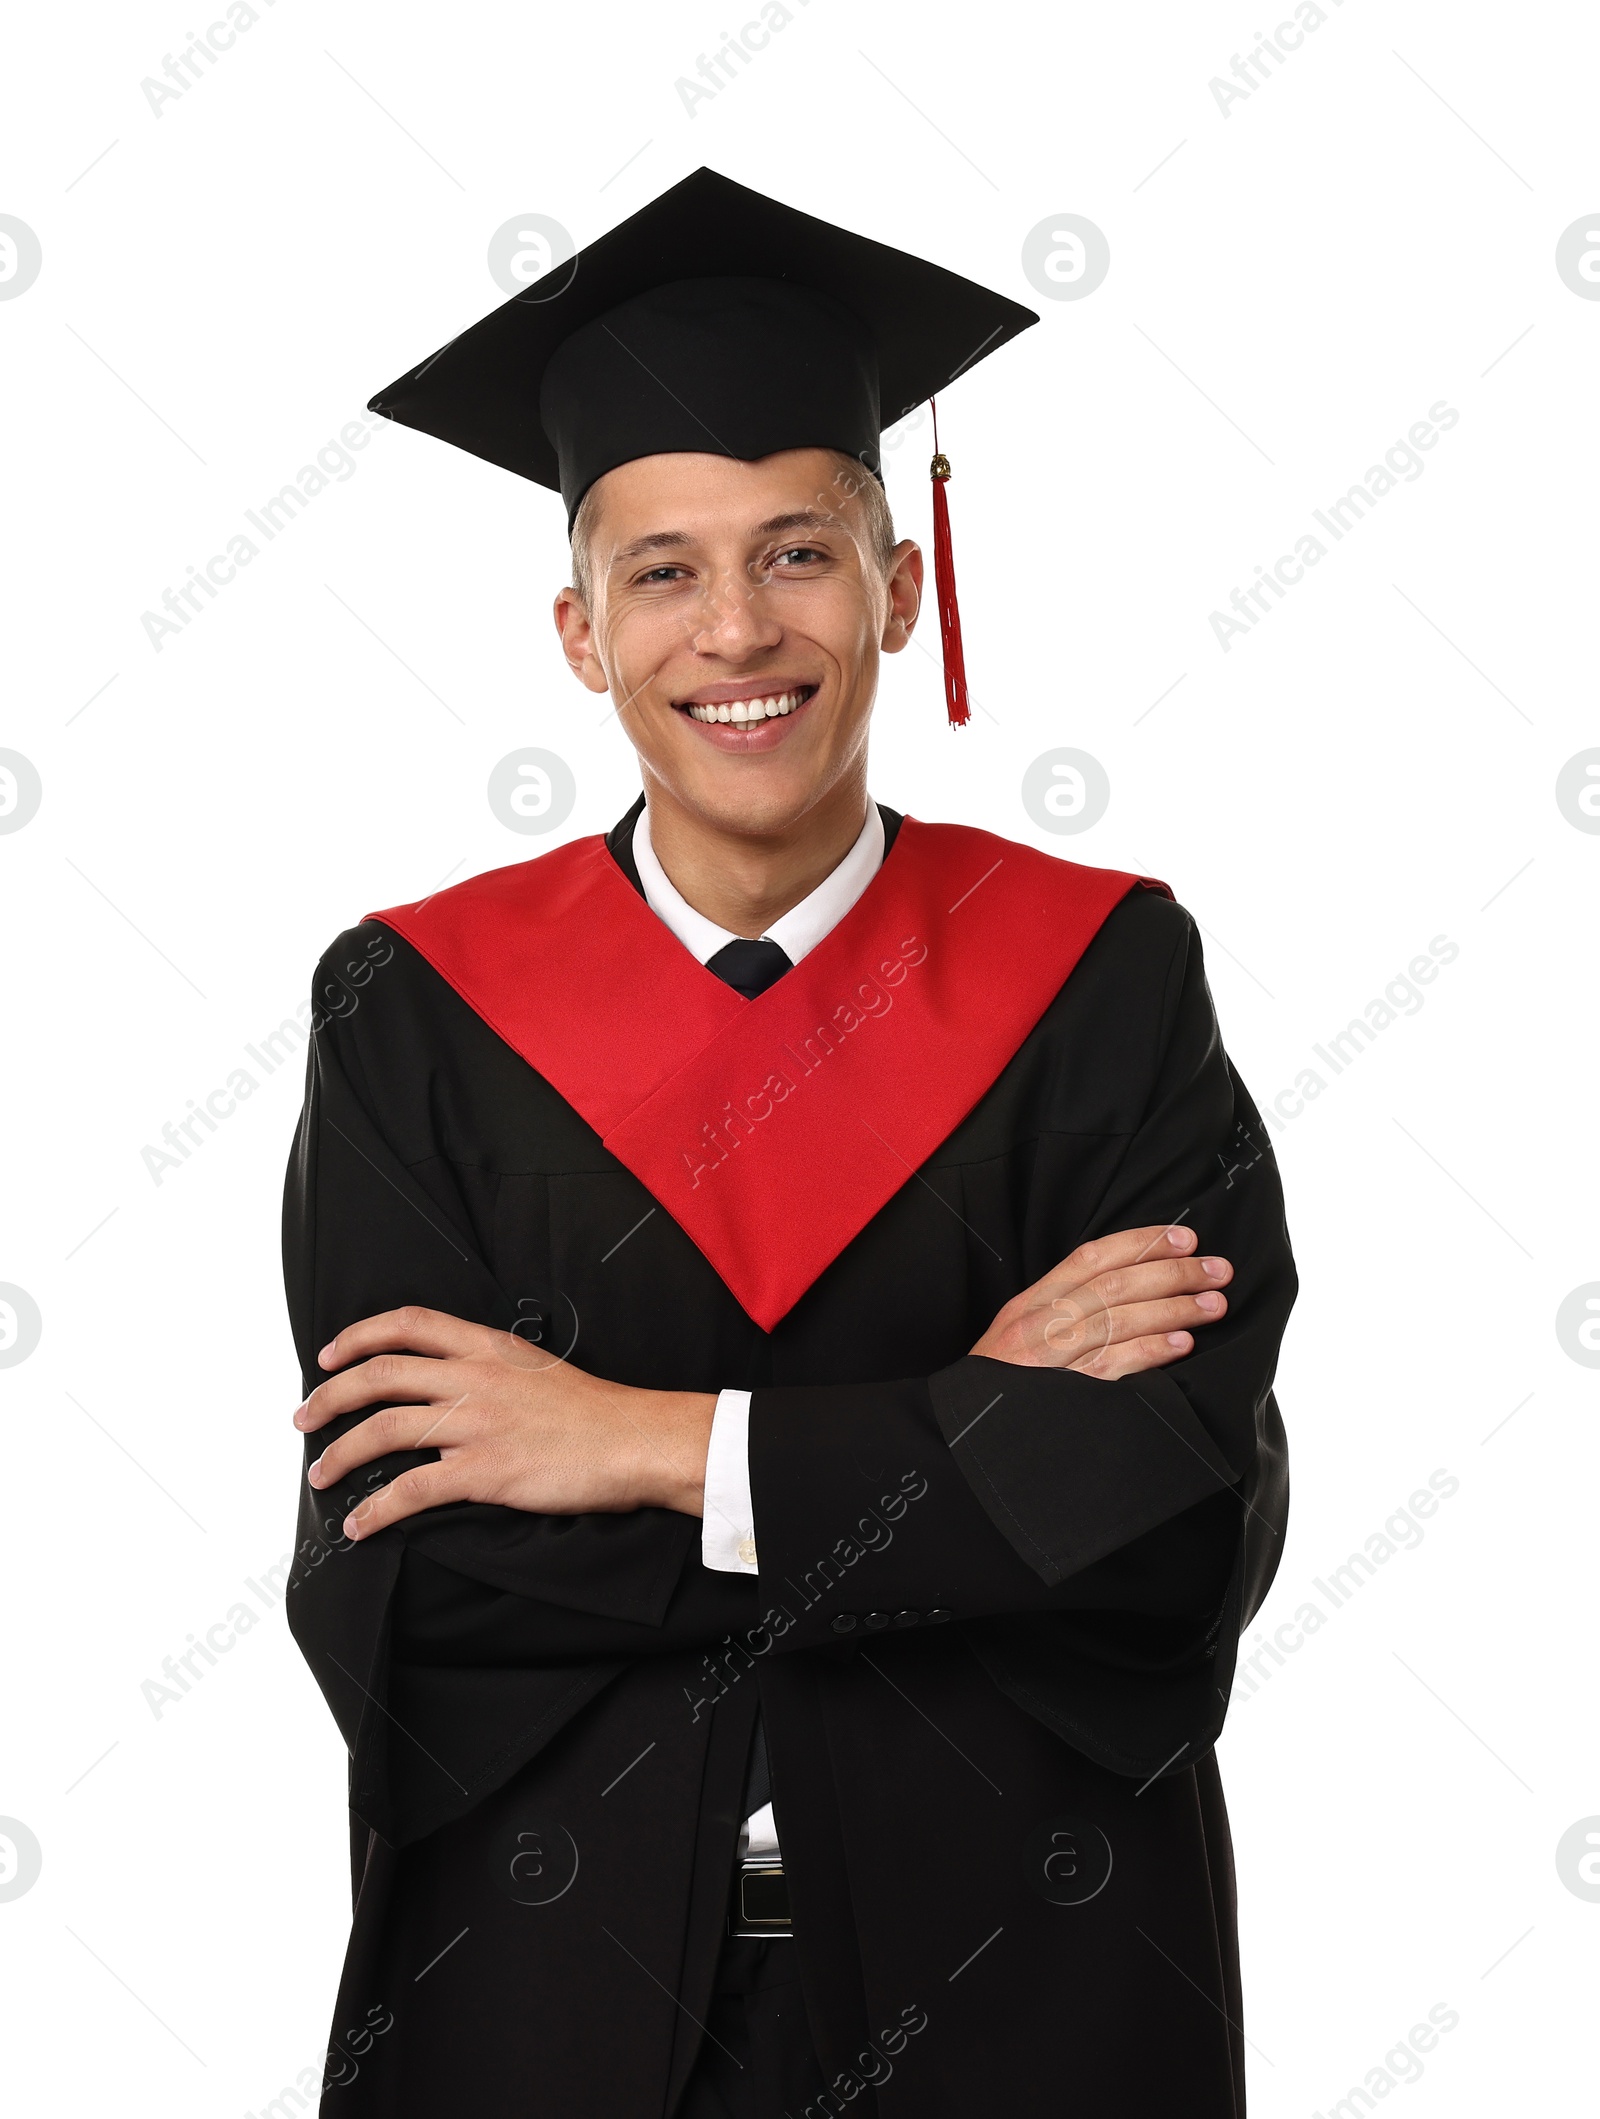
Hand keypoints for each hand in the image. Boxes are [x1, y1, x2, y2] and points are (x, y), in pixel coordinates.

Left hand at [293, 1307, 715, 1539]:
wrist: (635, 1440)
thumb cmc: (595, 1412)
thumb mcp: (537, 1368)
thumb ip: (491, 1368)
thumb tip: (452, 1383)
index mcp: (487, 1347)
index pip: (408, 1323)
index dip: (359, 1335)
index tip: (331, 1355)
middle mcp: (474, 1378)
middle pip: (379, 1375)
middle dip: (330, 1397)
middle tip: (305, 1416)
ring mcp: (476, 1423)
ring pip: (384, 1429)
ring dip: (340, 1453)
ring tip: (320, 1472)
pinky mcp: (483, 1472)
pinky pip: (411, 1490)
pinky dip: (376, 1509)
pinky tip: (360, 1522)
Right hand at [969, 1224, 1231, 1377]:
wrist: (963, 1435)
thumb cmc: (1001, 1386)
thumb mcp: (1017, 1335)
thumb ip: (1061, 1309)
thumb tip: (1129, 1285)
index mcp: (1030, 1303)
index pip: (1091, 1257)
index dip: (1141, 1242)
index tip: (1185, 1238)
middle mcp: (1040, 1324)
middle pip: (1115, 1285)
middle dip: (1173, 1273)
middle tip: (1218, 1269)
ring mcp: (1052, 1359)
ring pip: (1119, 1319)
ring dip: (1174, 1308)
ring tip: (1214, 1304)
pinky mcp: (1066, 1396)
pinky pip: (1114, 1365)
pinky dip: (1151, 1351)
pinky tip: (1183, 1344)